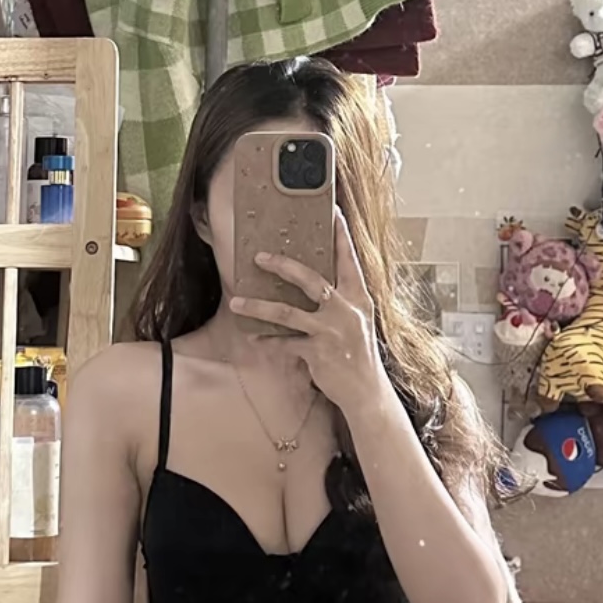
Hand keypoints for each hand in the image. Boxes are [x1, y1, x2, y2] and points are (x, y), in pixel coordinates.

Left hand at [229, 211, 387, 415]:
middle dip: (282, 266)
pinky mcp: (317, 353)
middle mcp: (345, 310)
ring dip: (258, 308)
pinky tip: (254, 338)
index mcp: (358, 297)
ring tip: (236, 303)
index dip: (341, 235)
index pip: (348, 260)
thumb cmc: (359, 353)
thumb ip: (340, 300)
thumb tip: (316, 282)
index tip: (333, 212)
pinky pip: (284, 343)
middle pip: (310, 279)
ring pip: (287, 313)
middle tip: (259, 257)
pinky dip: (268, 341)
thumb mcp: (357, 320)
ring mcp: (331, 332)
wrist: (366, 391)